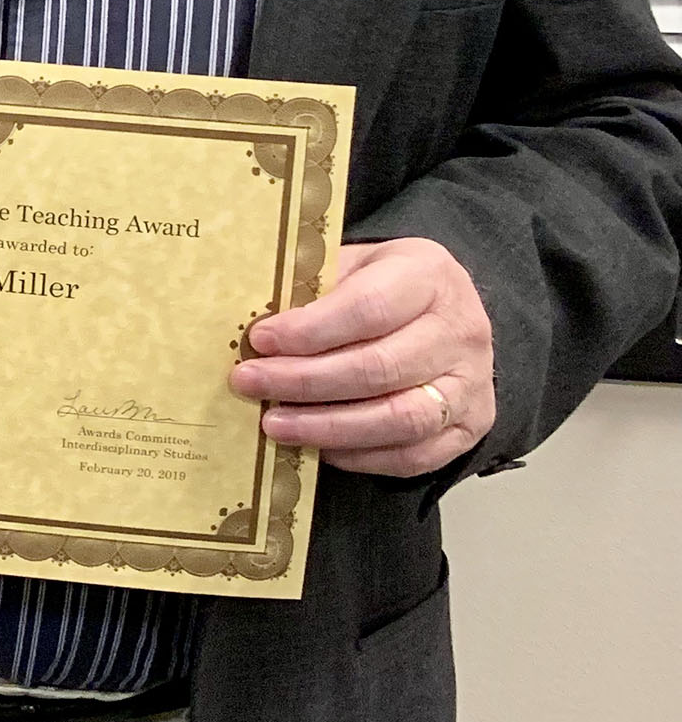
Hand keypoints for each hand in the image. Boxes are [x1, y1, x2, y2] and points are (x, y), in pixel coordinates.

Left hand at [232, 238, 494, 478]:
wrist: (448, 314)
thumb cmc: (385, 287)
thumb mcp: (354, 266)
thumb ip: (314, 290)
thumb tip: (253, 330)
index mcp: (429, 276)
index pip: (368, 308)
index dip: (310, 330)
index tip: (260, 340)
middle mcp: (461, 330)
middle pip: (379, 368)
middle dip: (304, 381)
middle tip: (250, 384)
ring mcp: (471, 383)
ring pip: (400, 418)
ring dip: (328, 427)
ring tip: (274, 424)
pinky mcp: (470, 426)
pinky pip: (413, 454)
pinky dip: (359, 456)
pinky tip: (316, 446)